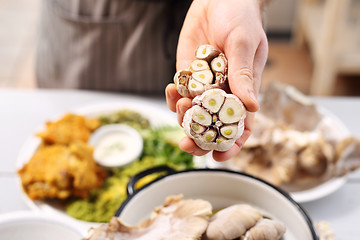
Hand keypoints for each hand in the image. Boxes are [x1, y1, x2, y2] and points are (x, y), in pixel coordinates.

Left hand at [165, 0, 267, 161]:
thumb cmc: (241, 18)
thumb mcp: (245, 44)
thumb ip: (245, 75)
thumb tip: (252, 107)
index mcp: (244, 90)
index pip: (240, 125)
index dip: (231, 144)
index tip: (218, 156)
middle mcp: (224, 92)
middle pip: (213, 125)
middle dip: (200, 139)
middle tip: (187, 144)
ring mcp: (204, 85)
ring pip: (192, 113)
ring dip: (183, 117)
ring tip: (180, 105)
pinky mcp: (187, 74)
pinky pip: (179, 93)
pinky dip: (172, 97)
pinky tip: (171, 89)